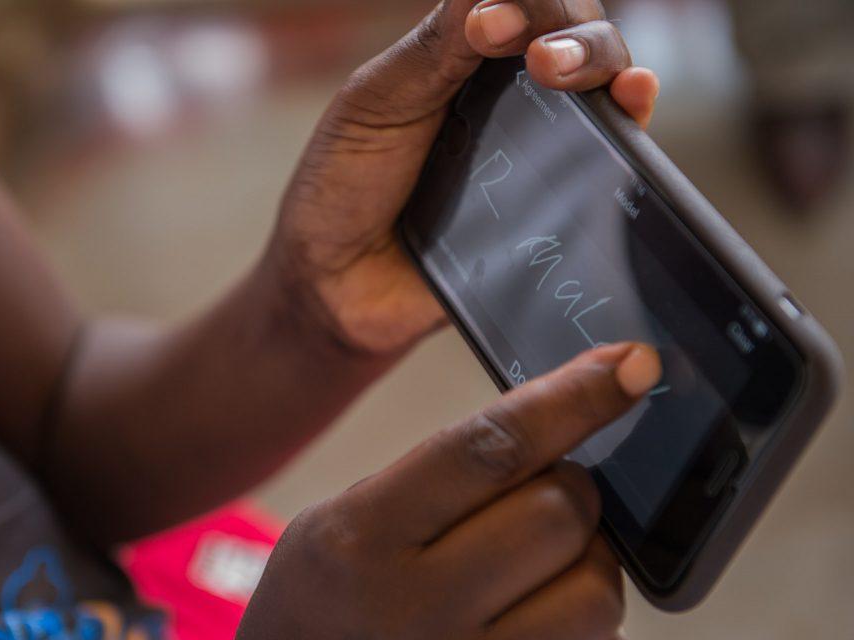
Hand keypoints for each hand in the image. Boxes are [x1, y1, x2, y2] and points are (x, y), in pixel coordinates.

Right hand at [212, 342, 661, 639]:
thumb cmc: (317, 600)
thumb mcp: (344, 514)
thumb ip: (438, 475)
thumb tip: (555, 428)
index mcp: (364, 536)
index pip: (491, 448)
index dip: (573, 398)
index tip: (630, 366)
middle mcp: (414, 611)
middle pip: (557, 515)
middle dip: (570, 486)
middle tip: (544, 489)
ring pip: (595, 593)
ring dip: (587, 557)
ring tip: (543, 557)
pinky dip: (586, 617)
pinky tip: (540, 609)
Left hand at [268, 0, 659, 354]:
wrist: (338, 282)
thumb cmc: (345, 186)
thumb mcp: (378, 101)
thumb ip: (435, 48)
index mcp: (464, 57)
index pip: (521, 5)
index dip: (524, 5)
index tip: (490, 26)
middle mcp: (511, 95)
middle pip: (575, 35)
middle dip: (570, 31)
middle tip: (540, 60)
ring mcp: (539, 147)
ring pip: (603, 84)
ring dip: (605, 62)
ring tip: (565, 73)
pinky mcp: (557, 201)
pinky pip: (610, 157)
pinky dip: (631, 118)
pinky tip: (631, 97)